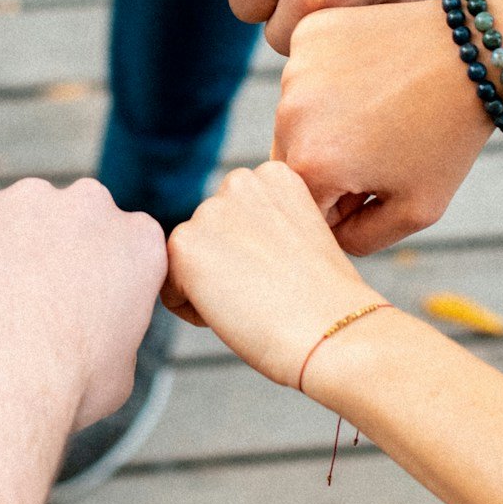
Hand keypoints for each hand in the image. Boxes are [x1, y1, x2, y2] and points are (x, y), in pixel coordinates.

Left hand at [0, 178, 167, 428]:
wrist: (1, 374)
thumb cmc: (68, 382)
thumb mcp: (122, 367)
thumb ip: (114, 327)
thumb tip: (98, 335)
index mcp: (138, 241)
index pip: (126, 244)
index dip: (101, 276)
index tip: (82, 304)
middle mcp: (89, 205)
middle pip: (74, 219)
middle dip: (58, 249)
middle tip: (35, 302)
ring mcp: (29, 200)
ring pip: (19, 217)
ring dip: (10, 247)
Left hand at [163, 162, 381, 384]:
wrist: (331, 329)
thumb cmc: (324, 301)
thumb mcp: (299, 239)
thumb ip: (264, 226)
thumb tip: (231, 247)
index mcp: (274, 174)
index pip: (236, 216)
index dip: (255, 255)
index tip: (284, 273)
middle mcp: (239, 181)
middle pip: (209, 235)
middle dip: (226, 266)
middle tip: (267, 291)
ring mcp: (210, 210)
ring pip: (189, 260)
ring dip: (209, 286)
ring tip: (254, 301)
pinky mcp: (185, 243)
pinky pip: (171, 288)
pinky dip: (193, 310)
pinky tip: (234, 312)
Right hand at [272, 0, 491, 254]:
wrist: (475, 52)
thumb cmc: (448, 136)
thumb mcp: (416, 210)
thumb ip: (360, 240)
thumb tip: (322, 233)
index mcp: (310, 165)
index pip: (304, 206)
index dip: (345, 203)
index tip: (384, 180)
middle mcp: (289, 115)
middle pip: (292, 159)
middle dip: (329, 162)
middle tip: (383, 143)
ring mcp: (295, 68)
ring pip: (297, 115)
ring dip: (327, 120)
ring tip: (381, 107)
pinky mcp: (308, 33)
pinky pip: (306, 72)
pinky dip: (330, 78)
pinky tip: (372, 74)